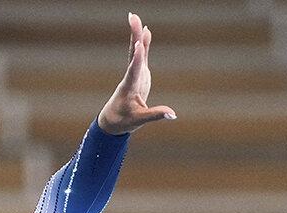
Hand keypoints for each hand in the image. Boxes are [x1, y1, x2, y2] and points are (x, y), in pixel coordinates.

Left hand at [97, 13, 176, 134]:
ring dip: (137, 35)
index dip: (137, 59)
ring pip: (136, 52)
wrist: (113, 121)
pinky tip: (145, 31)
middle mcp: (131, 77)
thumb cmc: (124, 120)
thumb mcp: (139, 120)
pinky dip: (144, 43)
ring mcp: (135, 74)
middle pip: (133, 54)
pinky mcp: (139, 75)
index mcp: (130, 87)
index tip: (138, 45)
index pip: (133, 70)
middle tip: (132, 17)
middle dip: (134, 36)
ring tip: (135, 18)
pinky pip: (141, 56)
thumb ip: (156, 115)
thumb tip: (173, 115)